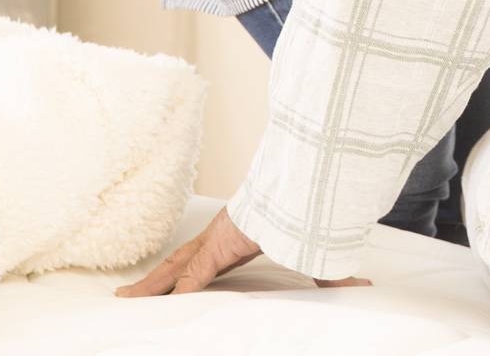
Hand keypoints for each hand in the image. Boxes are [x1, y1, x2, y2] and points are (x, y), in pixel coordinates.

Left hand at [113, 207, 370, 295]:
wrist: (311, 184)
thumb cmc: (311, 205)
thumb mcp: (317, 248)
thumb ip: (332, 271)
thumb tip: (364, 286)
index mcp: (241, 234)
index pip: (207, 259)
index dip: (189, 273)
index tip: (175, 286)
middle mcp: (223, 233)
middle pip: (182, 261)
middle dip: (159, 279)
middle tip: (131, 295)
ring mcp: (217, 239)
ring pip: (175, 267)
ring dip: (152, 286)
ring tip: (125, 301)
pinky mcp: (219, 247)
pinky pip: (188, 279)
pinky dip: (171, 294)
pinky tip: (148, 306)